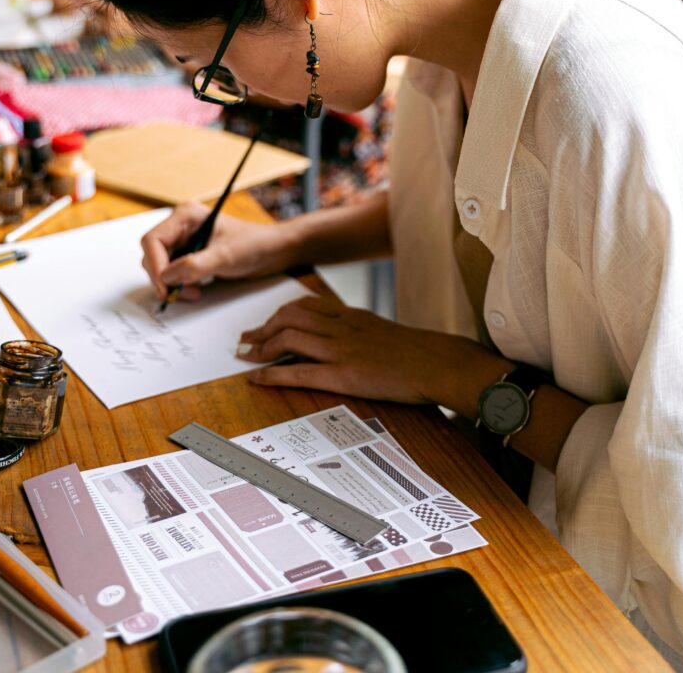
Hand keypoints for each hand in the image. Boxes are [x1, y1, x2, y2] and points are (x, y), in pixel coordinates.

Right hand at [141, 203, 298, 301]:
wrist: (272, 252)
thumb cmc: (253, 245)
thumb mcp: (225, 256)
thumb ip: (194, 266)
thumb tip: (166, 277)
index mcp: (186, 215)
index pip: (153, 240)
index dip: (155, 265)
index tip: (165, 287)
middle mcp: (180, 225)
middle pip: (153, 254)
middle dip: (163, 277)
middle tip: (177, 294)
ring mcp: (184, 240)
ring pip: (160, 265)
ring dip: (171, 283)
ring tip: (192, 292)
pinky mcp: (189, 254)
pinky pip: (172, 271)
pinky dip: (179, 283)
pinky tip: (195, 289)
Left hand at [236, 295, 453, 402]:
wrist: (438, 362)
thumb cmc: (416, 352)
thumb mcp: (382, 330)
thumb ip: (358, 329)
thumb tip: (338, 336)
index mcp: (350, 315)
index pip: (303, 305)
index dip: (276, 314)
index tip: (262, 325)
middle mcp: (341, 326)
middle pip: (289, 317)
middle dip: (261, 329)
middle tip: (245, 341)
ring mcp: (342, 349)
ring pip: (289, 338)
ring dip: (261, 348)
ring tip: (246, 358)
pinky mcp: (345, 375)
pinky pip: (300, 371)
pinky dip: (272, 374)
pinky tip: (257, 378)